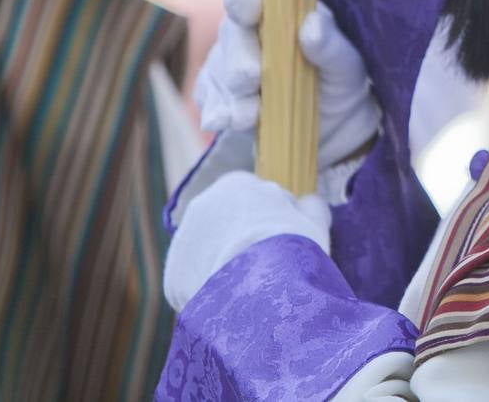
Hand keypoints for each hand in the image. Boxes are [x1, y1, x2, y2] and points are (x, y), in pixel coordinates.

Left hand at [163, 170, 330, 311]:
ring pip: (209, 254)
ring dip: (225, 266)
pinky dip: (213, 293)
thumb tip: (307, 201)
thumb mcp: (314, 219)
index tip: (282, 238)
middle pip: (225, 224)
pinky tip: (233, 304)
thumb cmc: (293, 246)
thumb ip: (310, 205)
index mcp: (235, 184)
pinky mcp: (174, 278)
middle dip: (242, 240)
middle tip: (268, 264)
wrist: (261, 287)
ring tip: (252, 289)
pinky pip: (196, 285)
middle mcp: (201, 205)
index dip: (270, 217)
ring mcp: (183, 242)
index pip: (252, 196)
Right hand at [195, 0, 381, 166]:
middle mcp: (252, 30)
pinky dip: (214, 109)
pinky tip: (222, 121)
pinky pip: (207, 96)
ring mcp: (233, 62)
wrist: (334, 129)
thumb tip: (312, 24)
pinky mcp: (222, 94)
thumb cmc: (341, 85)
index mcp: (284, 11)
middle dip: (238, 58)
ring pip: (217, 67)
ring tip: (247, 116)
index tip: (247, 13)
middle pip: (231, 32)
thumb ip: (332, 46)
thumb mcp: (347, 68)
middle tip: (251, 79)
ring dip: (228, 92)